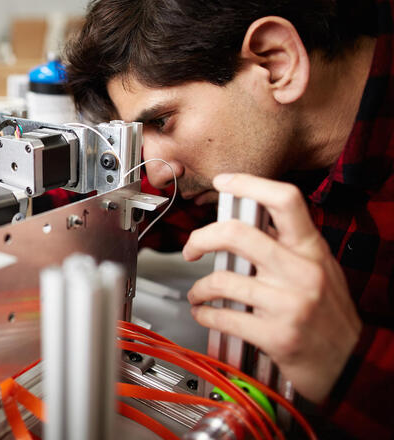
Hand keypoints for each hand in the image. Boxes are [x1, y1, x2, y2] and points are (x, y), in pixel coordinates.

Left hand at [183, 173, 360, 402]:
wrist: (353, 363)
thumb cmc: (329, 314)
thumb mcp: (319, 269)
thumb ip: (287, 246)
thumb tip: (243, 221)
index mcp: (311, 249)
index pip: (284, 199)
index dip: (249, 184)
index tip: (223, 181)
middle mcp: (301, 271)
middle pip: (237, 234)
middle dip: (202, 238)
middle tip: (192, 247)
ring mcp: (289, 303)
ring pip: (222, 280)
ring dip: (199, 289)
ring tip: (198, 294)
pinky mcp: (277, 335)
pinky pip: (224, 317)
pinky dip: (204, 316)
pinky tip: (204, 314)